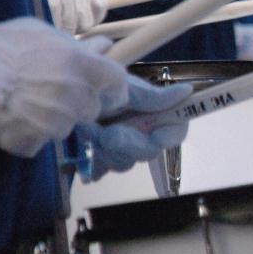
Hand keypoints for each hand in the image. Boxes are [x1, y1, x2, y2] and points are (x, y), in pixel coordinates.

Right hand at [0, 18, 125, 157]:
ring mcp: (56, 123)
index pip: (118, 83)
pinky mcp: (35, 142)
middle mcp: (76, 98)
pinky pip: (42, 140)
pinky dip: (32, 132)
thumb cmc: (1, 47)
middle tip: (56, 88)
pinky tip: (16, 117)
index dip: (113, 85)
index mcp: (83, 68)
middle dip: (81, 99)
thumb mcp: (41, 32)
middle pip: (93, 107)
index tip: (106, 85)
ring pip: (68, 124)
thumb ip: (75, 44)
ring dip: (57, 116)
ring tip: (30, 100)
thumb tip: (103, 47)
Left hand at [76, 76, 191, 181]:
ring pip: (126, 162)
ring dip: (106, 150)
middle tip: (108, 133)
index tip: (156, 136)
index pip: (176, 129)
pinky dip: (96, 162)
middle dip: (128, 144)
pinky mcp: (103, 152)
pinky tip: (88, 152)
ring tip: (90, 130)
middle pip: (149, 151)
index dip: (170, 136)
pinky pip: (106, 167)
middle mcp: (141, 128)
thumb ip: (154, 96)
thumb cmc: (96, 85)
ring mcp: (122, 142)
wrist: (65, 92)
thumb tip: (187, 90)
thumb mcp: (125, 88)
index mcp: (152, 111)